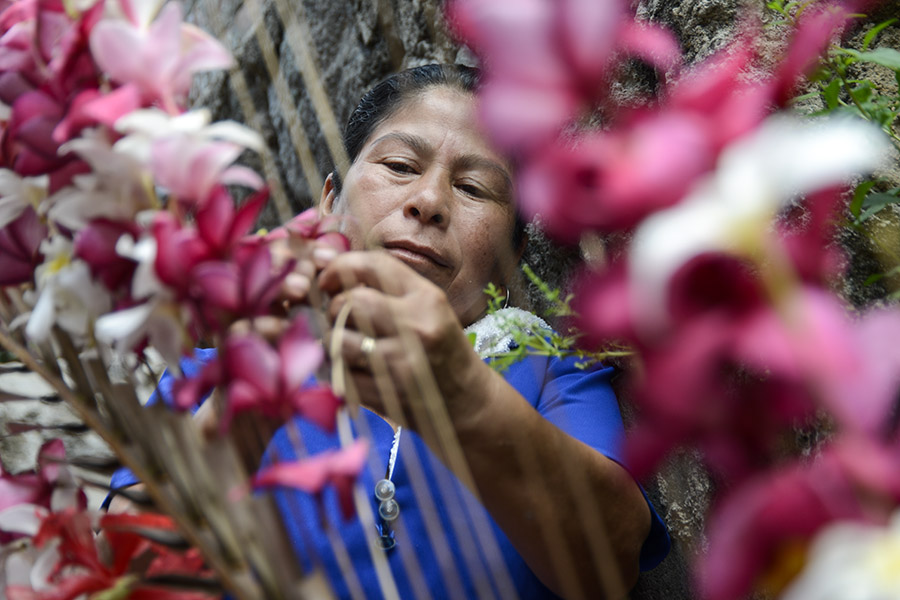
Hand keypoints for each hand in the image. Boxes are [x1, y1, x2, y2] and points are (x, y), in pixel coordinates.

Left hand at [318, 251, 488, 432]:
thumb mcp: (427, 310)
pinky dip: (337, 372)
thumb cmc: (441, 351)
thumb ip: (388, 290)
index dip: (340, 266)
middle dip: (333, 308)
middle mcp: (417, 326)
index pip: (374, 265)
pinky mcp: (388, 393)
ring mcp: (402, 362)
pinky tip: (350, 370)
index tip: (327, 279)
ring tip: (342, 346)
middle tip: (336, 319)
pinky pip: (341, 375)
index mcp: (427, 298)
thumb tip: (330, 269)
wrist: (468, 402)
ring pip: (339, 340)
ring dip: (331, 342)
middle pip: (352, 302)